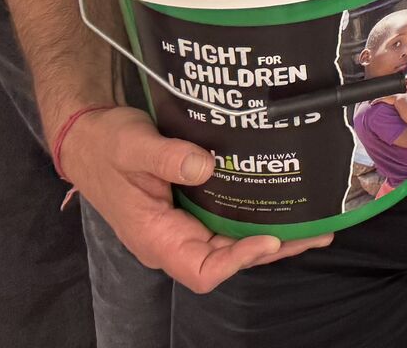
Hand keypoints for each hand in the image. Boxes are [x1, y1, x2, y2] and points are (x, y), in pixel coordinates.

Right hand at [58, 106, 329, 291]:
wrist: (89, 137)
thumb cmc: (106, 145)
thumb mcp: (132, 146)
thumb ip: (167, 157)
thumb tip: (205, 167)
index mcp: (155, 237)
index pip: (201, 269)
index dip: (237, 260)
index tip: (269, 239)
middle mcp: (173, 239)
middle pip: (227, 259)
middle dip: (273, 249)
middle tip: (317, 233)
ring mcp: (184, 225)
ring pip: (233, 242)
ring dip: (274, 236)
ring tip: (316, 224)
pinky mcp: (192, 208)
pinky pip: (229, 221)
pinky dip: (257, 217)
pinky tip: (286, 204)